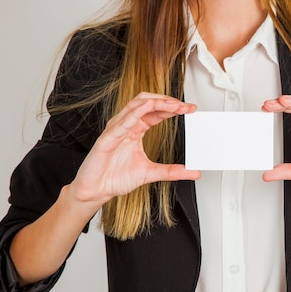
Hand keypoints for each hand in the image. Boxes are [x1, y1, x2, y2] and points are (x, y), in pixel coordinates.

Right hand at [68, 92, 199, 205]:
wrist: (96, 190)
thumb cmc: (115, 177)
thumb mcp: (151, 173)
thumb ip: (172, 171)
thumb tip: (194, 172)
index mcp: (135, 130)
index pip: (156, 112)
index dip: (172, 108)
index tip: (190, 110)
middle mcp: (126, 126)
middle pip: (146, 102)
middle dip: (166, 101)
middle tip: (184, 106)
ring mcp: (116, 130)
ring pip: (134, 106)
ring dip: (155, 103)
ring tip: (172, 104)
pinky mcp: (106, 139)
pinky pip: (121, 123)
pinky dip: (135, 113)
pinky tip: (147, 108)